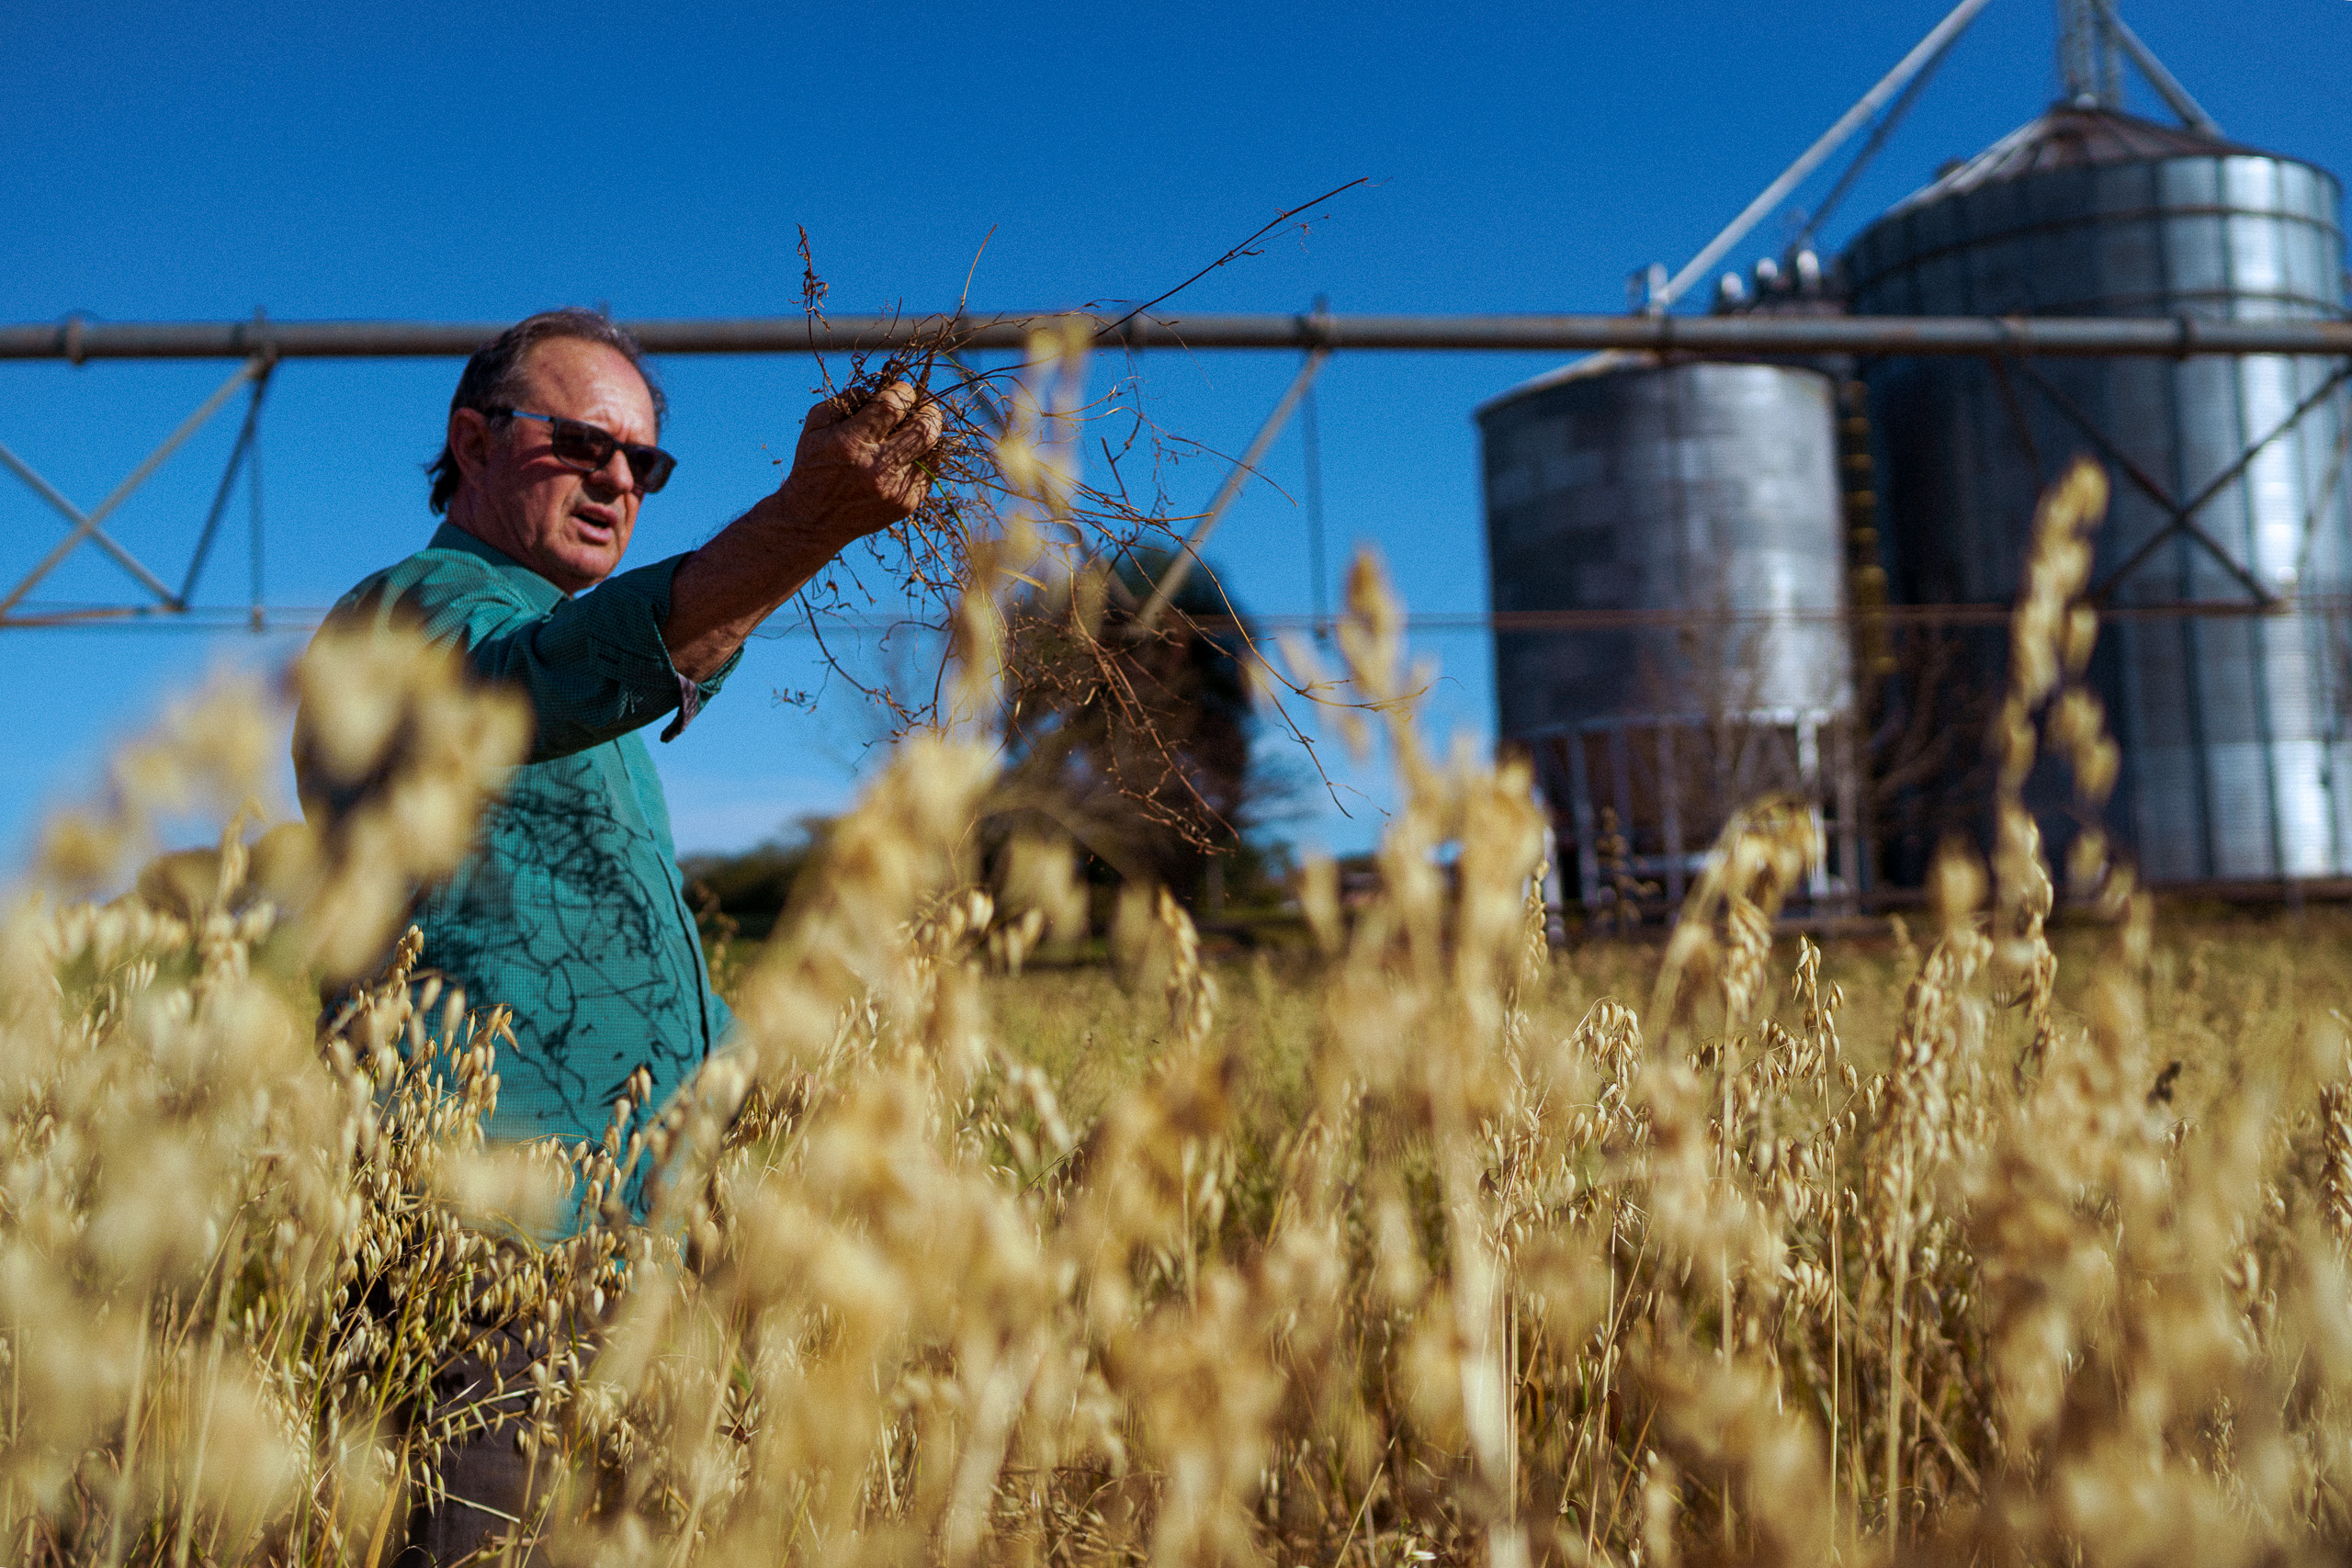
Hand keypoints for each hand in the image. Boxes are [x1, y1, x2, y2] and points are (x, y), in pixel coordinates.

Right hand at [774, 380, 944, 544]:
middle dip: (929, 411)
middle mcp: (876, 467)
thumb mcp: (816, 425)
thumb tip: (882, 385)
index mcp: (851, 443)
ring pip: (934, 451)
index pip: (893, 406)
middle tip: (923, 407)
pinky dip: (923, 458)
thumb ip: (846, 398)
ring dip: (928, 435)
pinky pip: (929, 473)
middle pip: (925, 429)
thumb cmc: (814, 465)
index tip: (902, 390)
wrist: (813, 520)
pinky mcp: (906, 505)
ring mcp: (895, 489)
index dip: (904, 391)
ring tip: (916, 430)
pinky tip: (908, 456)